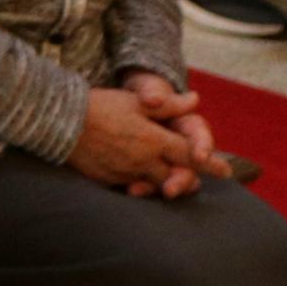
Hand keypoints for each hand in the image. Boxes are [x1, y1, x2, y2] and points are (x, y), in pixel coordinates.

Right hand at [71, 84, 198, 195]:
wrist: (59, 121)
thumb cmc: (99, 106)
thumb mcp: (135, 101)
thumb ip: (168, 104)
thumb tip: (195, 99)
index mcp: (153, 140)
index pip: (189, 154)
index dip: (210, 163)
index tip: (226, 171)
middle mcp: (143, 160)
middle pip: (174, 176)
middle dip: (185, 179)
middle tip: (194, 182)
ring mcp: (124, 173)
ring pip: (152, 185)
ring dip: (160, 184)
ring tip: (165, 183)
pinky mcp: (106, 180)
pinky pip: (128, 186)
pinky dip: (135, 184)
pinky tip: (134, 179)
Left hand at [132, 77, 236, 183]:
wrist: (127, 104)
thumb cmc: (146, 94)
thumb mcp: (149, 89)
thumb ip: (152, 93)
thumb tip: (155, 98)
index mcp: (189, 125)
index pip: (201, 136)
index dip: (202, 146)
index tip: (200, 157)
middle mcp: (184, 146)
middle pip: (190, 167)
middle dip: (181, 179)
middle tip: (170, 189)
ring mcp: (170, 160)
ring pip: (173, 178)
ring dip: (161, 187)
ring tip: (141, 191)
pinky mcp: (154, 169)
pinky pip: (154, 181)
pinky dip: (144, 187)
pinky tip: (131, 191)